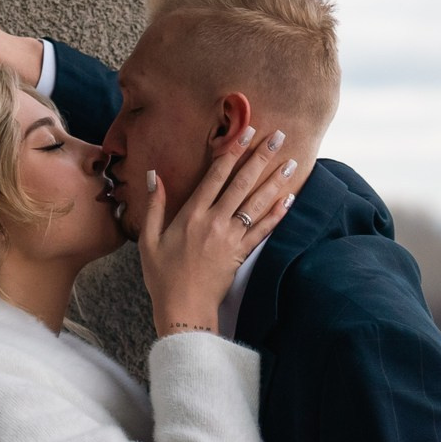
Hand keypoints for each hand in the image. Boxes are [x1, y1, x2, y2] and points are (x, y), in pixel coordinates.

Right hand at [139, 125, 298, 334]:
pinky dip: (278, 214)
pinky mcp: (241, 254)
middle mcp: (214, 222)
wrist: (183, 309)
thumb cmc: (162, 276)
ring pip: (257, 203)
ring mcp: (230, 238)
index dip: (231, 151)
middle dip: (260, 157)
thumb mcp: (148, 239)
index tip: (244, 131)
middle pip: (241, 183)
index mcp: (191, 215)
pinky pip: (263, 231)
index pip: (215, 176)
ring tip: (292, 161)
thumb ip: (154, 206)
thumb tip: (154, 176)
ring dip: (276, 180)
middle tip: (278, 136)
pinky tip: (290, 198)